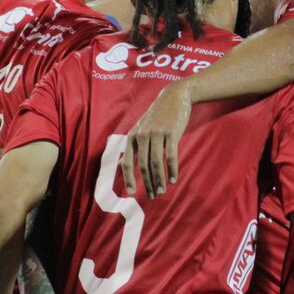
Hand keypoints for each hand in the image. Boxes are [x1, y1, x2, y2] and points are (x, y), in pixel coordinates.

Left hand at [121, 82, 191, 197]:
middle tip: (153, 195)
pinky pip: (170, 156)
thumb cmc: (156, 116)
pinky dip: (172, 170)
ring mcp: (156, 134)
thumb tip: (119, 163)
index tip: (132, 193)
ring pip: (156, 163)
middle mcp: (142, 135)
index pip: (126, 162)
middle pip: (143, 165)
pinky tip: (174, 179)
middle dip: (148, 183)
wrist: (173, 97)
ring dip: (160, 179)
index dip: (128, 178)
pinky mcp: (171, 133)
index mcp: (132, 136)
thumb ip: (131, 147)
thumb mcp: (140, 129)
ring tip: (163, 190)